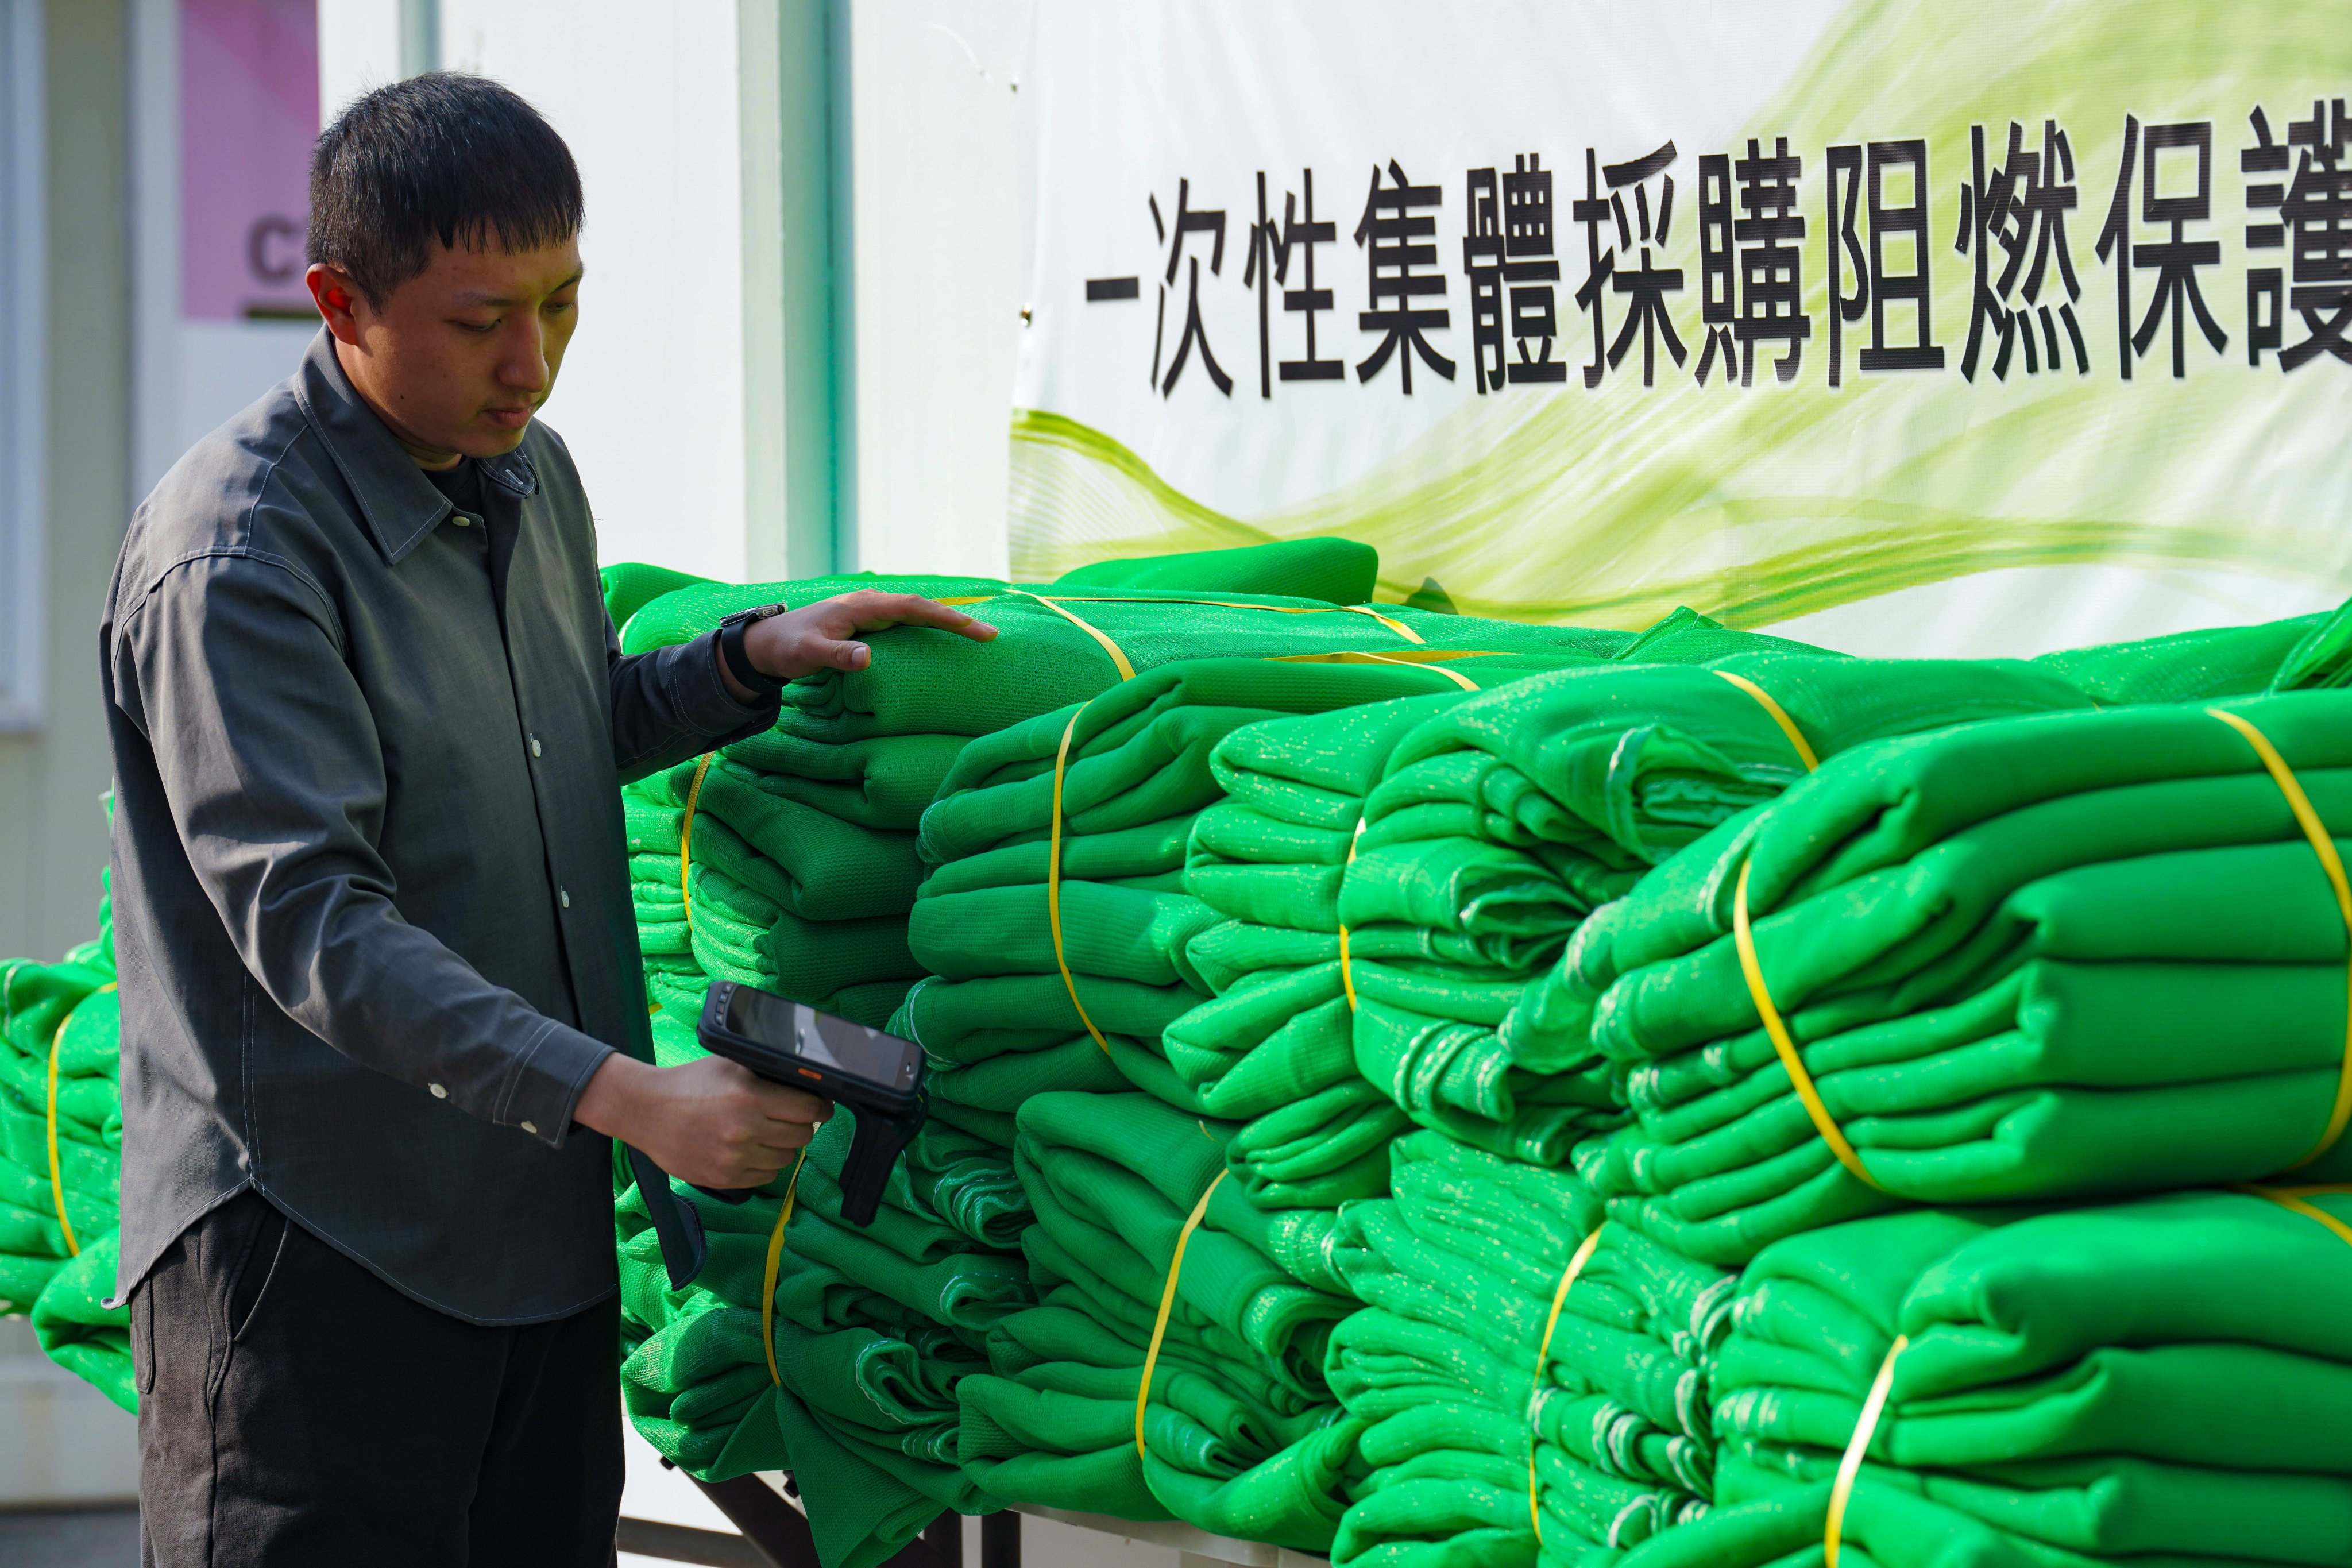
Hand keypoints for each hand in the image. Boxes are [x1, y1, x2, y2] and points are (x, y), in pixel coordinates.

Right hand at [573, 1053, 830, 1189]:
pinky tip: (751, 1151)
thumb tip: (806, 1084)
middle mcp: (745, 1130)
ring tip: (766, 1135)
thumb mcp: (730, 1065)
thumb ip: (766, 1076)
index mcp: (750, 1097)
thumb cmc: (690, 1084)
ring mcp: (733, 1158)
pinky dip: (764, 1166)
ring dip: (782, 1147)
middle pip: (802, 1136)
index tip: (822, 1108)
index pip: (808, 1109)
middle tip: (792, 1119)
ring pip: (786, 1159)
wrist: (646, 1111)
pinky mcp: (723, 1179)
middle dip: (801, 1126)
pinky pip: (765, 1178)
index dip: (821, 1108)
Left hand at [745, 591, 997, 682]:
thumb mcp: (809, 654)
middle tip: (991, 635)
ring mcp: (871, 613)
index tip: (973, 629)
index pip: (913, 608)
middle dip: (957, 620)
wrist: (768, 644)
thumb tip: (868, 658)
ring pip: (917, 613)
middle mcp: (872, 604)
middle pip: (923, 608)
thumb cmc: (788, 648)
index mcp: (863, 606)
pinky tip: (945, 639)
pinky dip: (930, 627)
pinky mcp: (870, 625)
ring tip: (979, 635)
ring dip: (947, 622)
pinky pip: (908, 622)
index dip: (944, 617)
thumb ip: (837, 656)